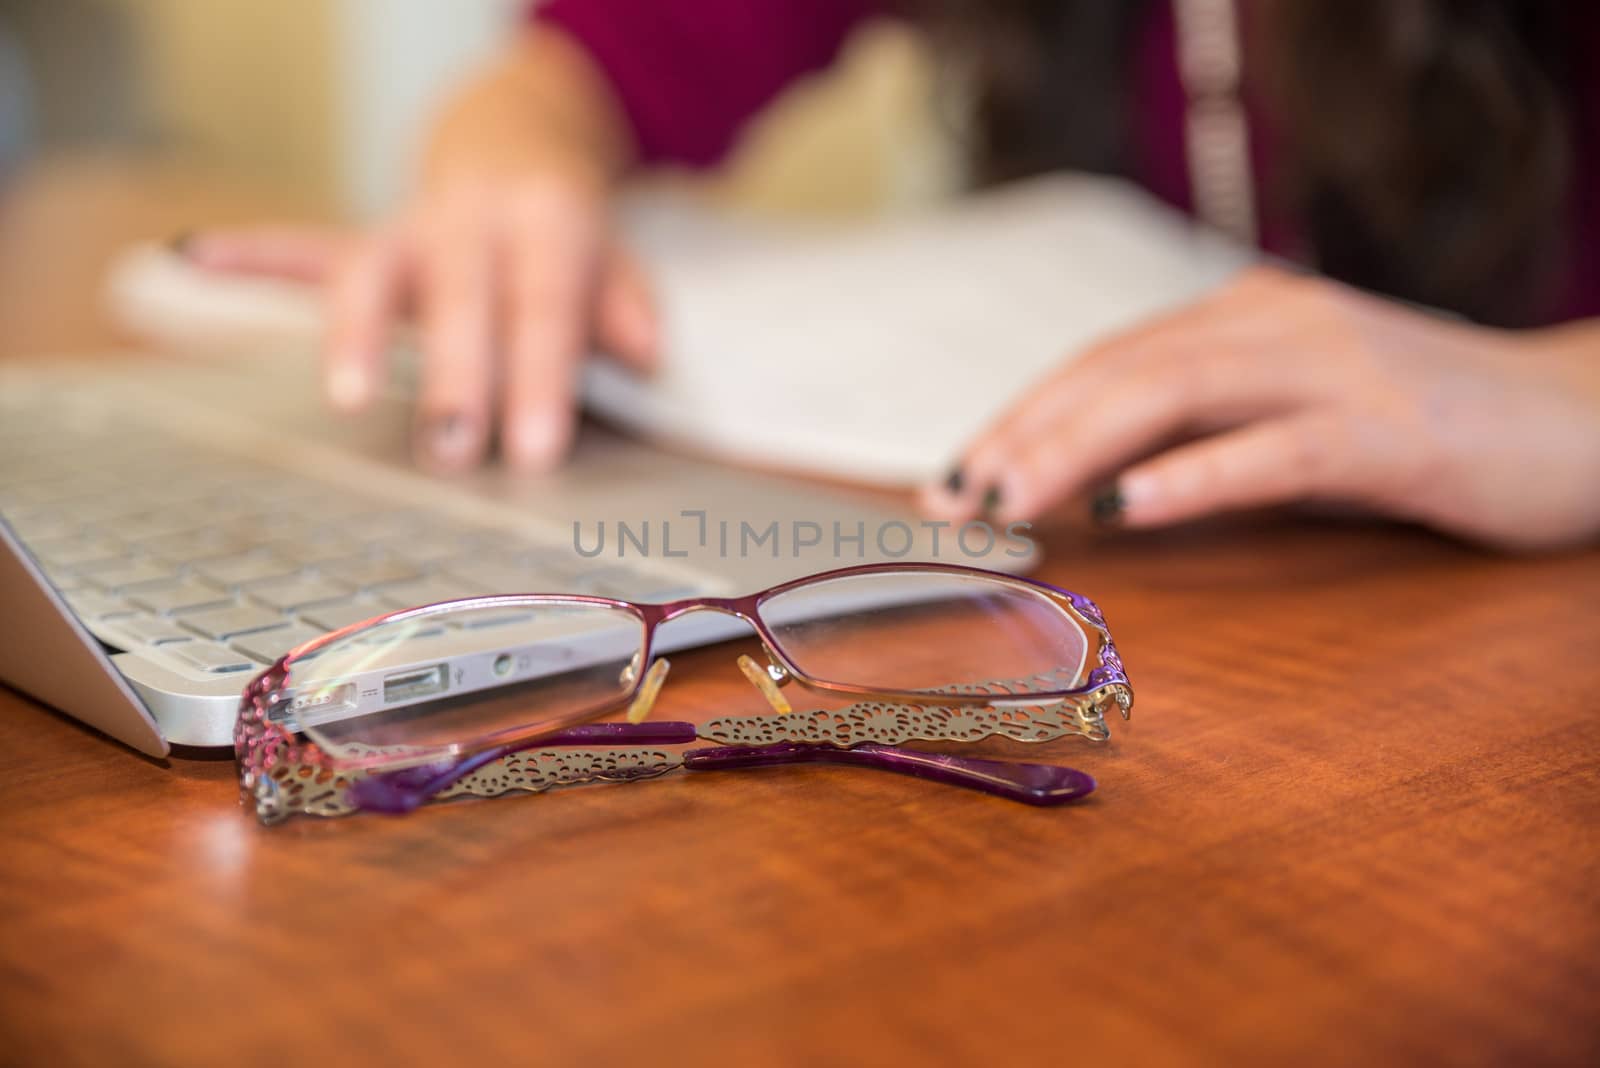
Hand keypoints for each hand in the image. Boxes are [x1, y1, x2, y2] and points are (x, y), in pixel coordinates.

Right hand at [180, 30, 652, 472]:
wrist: (514, 140)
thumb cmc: (564, 229)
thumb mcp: (616, 255)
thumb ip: (626, 304)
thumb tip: (647, 351)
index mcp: (544, 222)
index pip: (544, 307)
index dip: (540, 379)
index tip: (536, 451)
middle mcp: (470, 220)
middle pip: (460, 299)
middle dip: (458, 376)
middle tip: (456, 451)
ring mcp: (409, 228)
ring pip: (374, 273)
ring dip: (358, 335)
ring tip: (347, 396)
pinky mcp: (364, 241)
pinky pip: (303, 247)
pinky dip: (250, 253)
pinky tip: (197, 258)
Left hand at [921, 266, 1599, 550]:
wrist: (1585, 420)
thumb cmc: (1424, 427)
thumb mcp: (1291, 416)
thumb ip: (1202, 431)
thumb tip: (1088, 484)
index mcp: (1245, 317)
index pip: (1104, 361)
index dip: (1019, 416)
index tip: (952, 476)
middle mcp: (1277, 324)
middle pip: (1119, 370)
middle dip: (1024, 436)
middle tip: (957, 500)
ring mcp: (1336, 370)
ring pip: (1175, 395)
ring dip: (1076, 450)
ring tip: (1009, 501)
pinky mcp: (1393, 432)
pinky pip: (1275, 450)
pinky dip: (1194, 477)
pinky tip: (1129, 508)